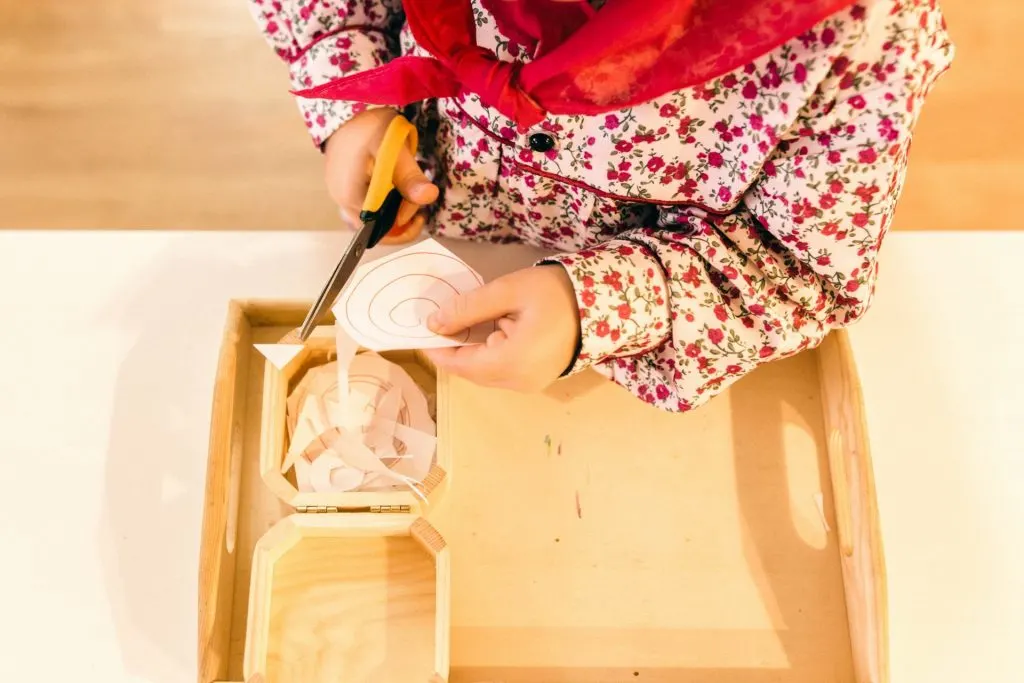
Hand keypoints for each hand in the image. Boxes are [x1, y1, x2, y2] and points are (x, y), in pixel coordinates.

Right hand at [324, 108, 437, 243]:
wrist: (345, 106)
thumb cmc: (368, 125)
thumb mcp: (392, 148)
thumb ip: (409, 176)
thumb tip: (428, 197)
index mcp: (352, 197)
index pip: (380, 232)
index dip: (403, 228)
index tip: (420, 214)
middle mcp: (343, 202)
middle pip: (377, 227)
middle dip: (401, 217)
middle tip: (417, 197)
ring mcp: (341, 195)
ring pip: (374, 217)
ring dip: (394, 209)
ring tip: (408, 190)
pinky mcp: (345, 187)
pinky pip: (368, 205)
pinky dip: (385, 202)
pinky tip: (395, 186)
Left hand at [424, 265, 581, 391]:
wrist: (603, 303)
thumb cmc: (556, 293)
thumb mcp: (508, 291)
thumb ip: (468, 308)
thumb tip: (433, 323)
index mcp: (511, 363)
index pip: (459, 363)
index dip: (436, 349)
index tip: (421, 330)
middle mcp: (519, 382)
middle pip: (471, 371)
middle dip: (454, 348)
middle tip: (443, 320)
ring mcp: (530, 385)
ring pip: (485, 374)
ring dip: (473, 352)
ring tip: (468, 322)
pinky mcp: (537, 381)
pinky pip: (502, 372)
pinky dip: (490, 355)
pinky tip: (492, 331)